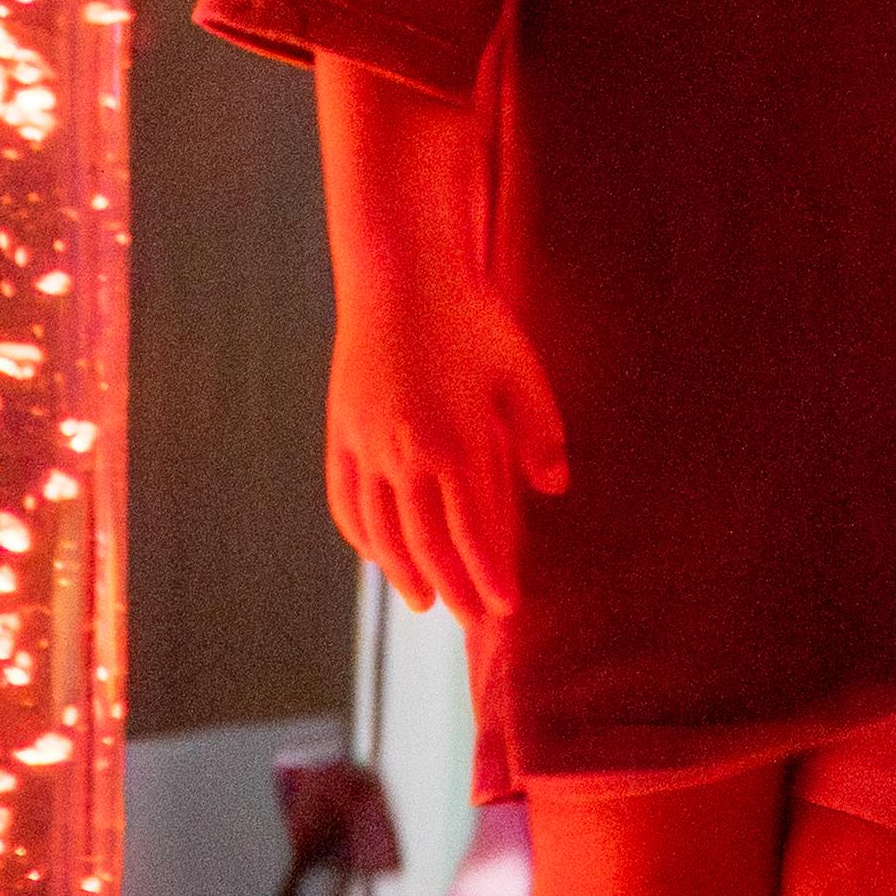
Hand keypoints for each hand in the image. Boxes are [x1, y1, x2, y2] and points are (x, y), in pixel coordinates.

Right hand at [325, 273, 567, 627]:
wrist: (400, 275)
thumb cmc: (470, 319)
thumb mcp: (520, 370)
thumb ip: (539, 433)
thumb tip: (555, 489)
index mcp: (455, 444)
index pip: (473, 534)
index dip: (490, 576)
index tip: (507, 607)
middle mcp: (404, 456)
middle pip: (427, 545)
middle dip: (452, 589)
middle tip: (469, 620)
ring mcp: (366, 447)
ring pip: (381, 532)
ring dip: (403, 573)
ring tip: (423, 601)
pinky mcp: (340, 433)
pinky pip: (346, 502)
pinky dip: (361, 536)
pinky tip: (377, 553)